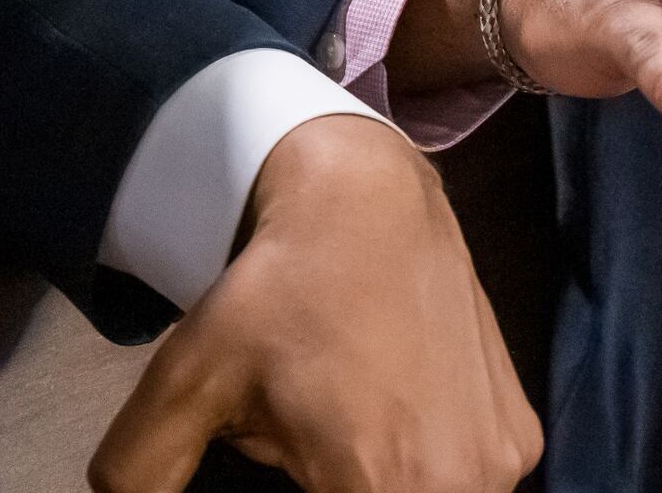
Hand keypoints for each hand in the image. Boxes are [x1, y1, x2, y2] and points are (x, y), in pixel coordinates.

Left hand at [90, 114, 538, 492]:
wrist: (371, 198)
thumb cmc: (278, 291)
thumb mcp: (187, 380)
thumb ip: (141, 469)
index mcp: (378, 484)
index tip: (299, 469)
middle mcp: (460, 483)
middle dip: (340, 489)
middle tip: (317, 450)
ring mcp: (501, 461)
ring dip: (387, 484)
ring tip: (353, 430)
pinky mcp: (520, 436)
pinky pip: (471, 480)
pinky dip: (428, 467)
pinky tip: (393, 413)